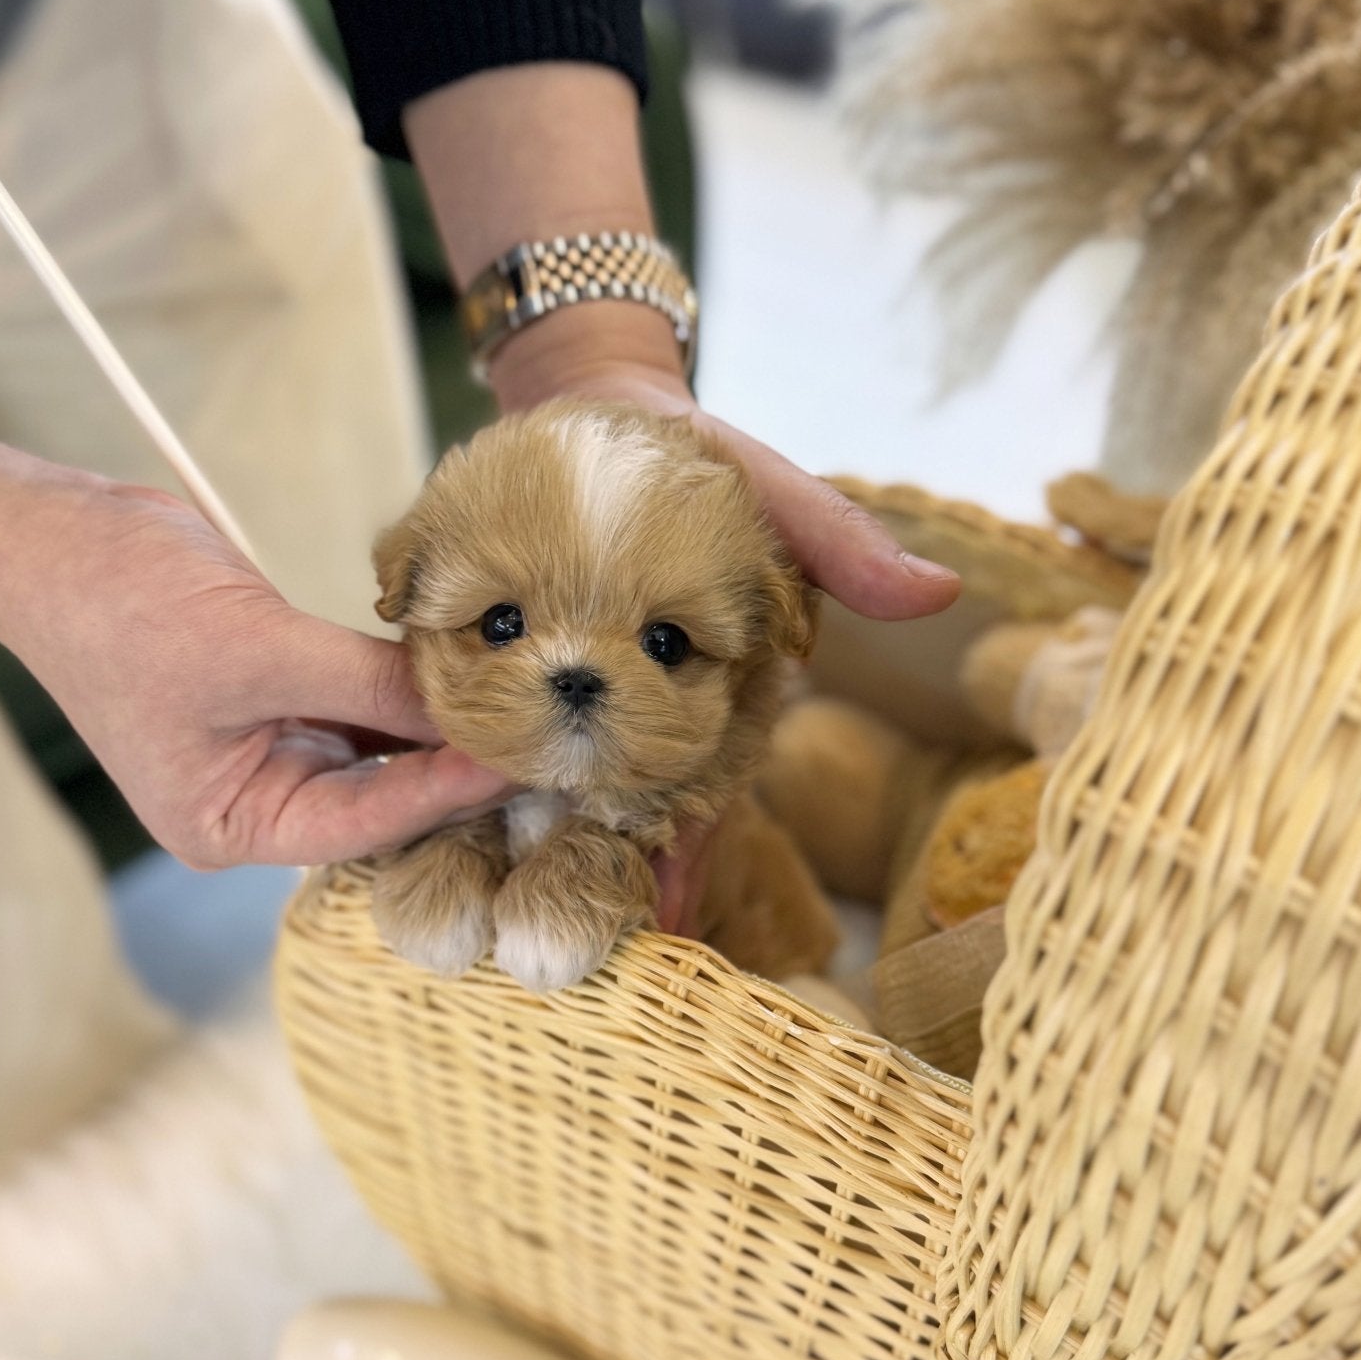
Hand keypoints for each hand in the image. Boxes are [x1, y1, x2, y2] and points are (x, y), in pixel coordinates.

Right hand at [0, 479, 512, 868]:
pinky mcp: (282, 695)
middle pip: (381, 798)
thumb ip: (367, 682)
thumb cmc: (123, 606)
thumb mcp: (258, 648)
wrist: (56, 539)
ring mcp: (269, 749)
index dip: (447, 790)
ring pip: (381, 749)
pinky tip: (469, 668)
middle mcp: (254, 801)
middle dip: (454, 766)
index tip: (521, 760)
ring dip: (440, 723)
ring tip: (523, 704)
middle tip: (543, 738)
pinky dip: (409, 686)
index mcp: (230, 825)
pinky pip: (364, 703)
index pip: (364, 822)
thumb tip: (470, 701)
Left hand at [489, 316, 962, 933]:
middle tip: (558, 956)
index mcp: (702, 695)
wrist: (596, 402)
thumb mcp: (774, 492)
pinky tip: (422, 814)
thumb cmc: (696, 458)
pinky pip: (477, 717)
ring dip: (518, 843)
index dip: (690, 861)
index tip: (667, 927)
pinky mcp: (495, 657)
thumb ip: (839, 544)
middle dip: (594, 881)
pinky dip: (460, 760)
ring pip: (540, 783)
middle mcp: (629, 707)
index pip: (705, 797)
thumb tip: (938, 590)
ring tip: (479, 917)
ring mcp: (559, 688)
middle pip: (614, 813)